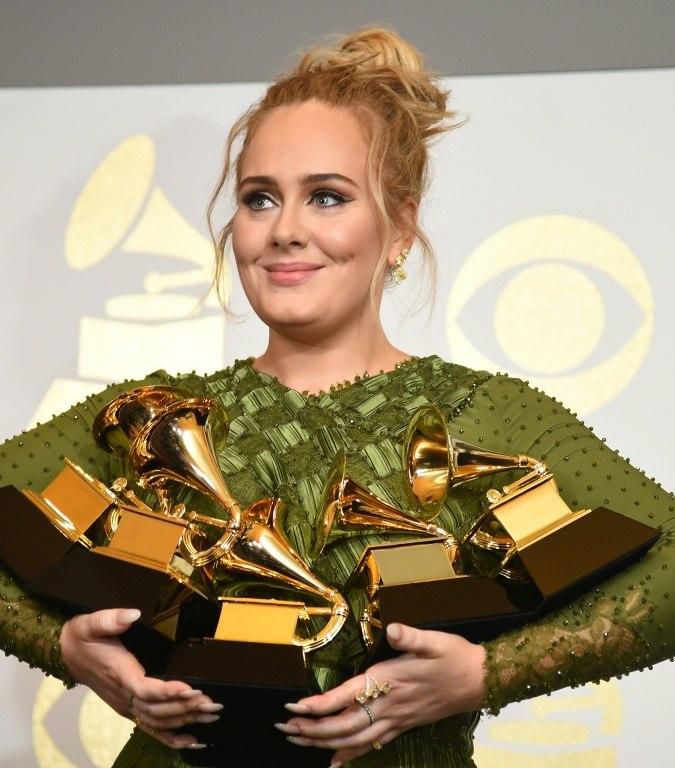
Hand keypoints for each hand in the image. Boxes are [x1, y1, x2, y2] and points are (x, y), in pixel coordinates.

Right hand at [59, 608, 221, 750]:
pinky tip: (191, 741)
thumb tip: (132, 615)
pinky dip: (171, 738)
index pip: (144, 688)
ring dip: (185, 720)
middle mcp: (124, 694)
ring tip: (211, 715)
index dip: (167, 692)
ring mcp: (127, 705)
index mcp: (119, 673)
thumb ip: (112, 619)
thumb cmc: (83, 637)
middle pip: (156, 709)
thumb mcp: (92, 623)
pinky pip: (150, 728)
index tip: (190, 689)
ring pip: (157, 721)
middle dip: (185, 708)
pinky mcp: (129, 708)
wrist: (68, 654)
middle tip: (212, 703)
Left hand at [278, 623, 485, 765]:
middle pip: (343, 725)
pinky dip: (351, 754)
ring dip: (324, 742)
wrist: (480, 680)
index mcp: (389, 681)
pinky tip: (336, 762)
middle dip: (312, 729)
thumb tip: (392, 628)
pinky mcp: (403, 726)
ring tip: (298, 740)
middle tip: (284, 727)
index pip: (346, 697)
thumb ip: (410, 636)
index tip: (294, 705)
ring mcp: (396, 720)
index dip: (319, 704)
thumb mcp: (434, 641)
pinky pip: (372, 745)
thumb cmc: (454, 656)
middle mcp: (389, 705)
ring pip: (354, 739)